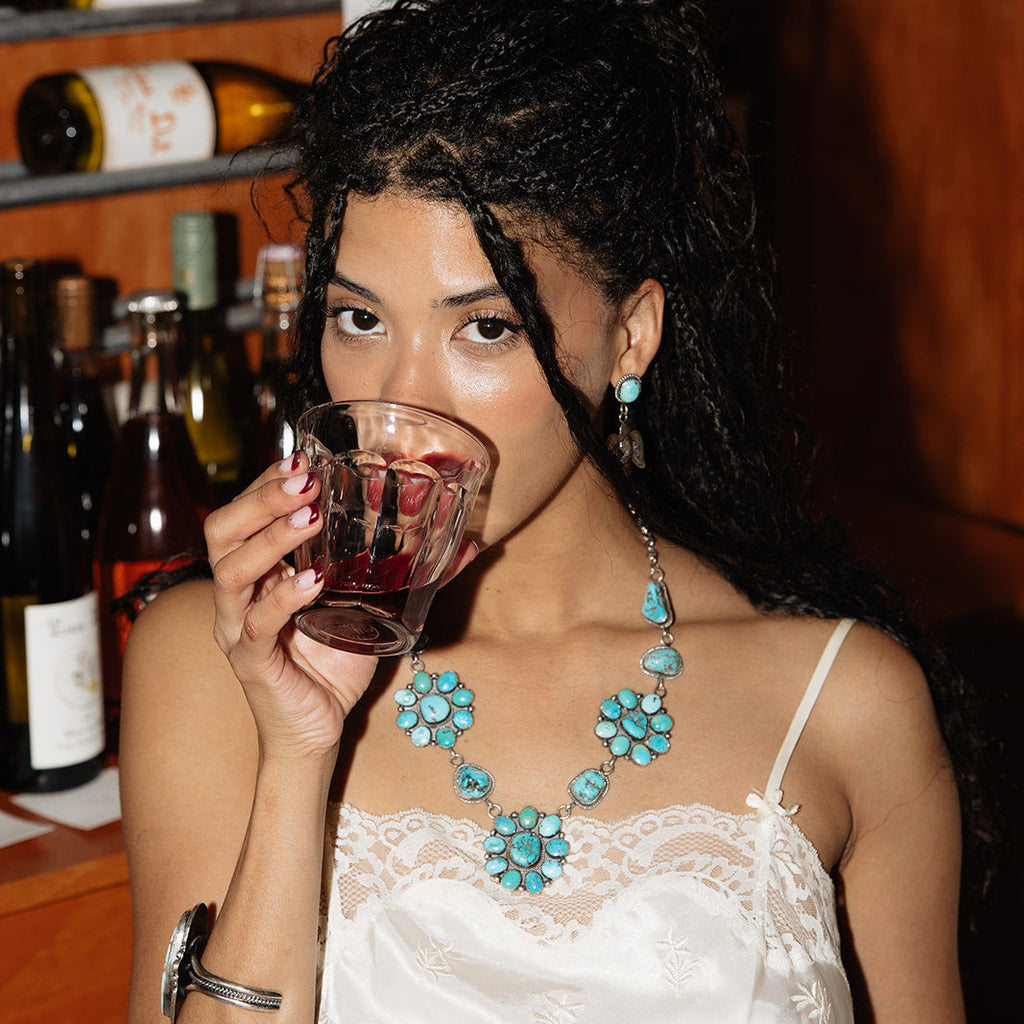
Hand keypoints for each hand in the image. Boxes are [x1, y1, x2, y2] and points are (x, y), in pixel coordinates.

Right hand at [203, 452, 378, 762]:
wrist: (317, 730)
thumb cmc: (336, 663)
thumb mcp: (371, 607)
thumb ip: (408, 573)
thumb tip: (467, 544)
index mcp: (259, 572)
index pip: (243, 513)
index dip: (266, 482)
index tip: (302, 458)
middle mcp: (238, 594)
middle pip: (222, 530)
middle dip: (261, 497)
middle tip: (304, 478)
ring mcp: (237, 628)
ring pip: (231, 571)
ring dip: (271, 538)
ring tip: (310, 517)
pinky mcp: (252, 663)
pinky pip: (256, 624)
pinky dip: (283, 598)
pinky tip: (312, 581)